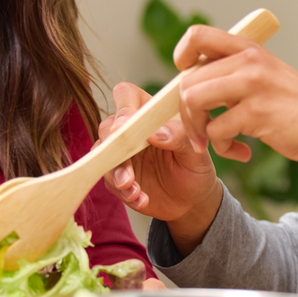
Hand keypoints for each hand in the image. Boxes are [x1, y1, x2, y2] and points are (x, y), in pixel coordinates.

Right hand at [101, 82, 223, 254]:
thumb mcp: (195, 151)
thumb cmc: (194, 166)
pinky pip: (110, 182)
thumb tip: (154, 133)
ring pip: (103, 156)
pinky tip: (142, 199)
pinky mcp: (116, 177)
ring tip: (134, 189)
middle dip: (113, 147)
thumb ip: (178, 136)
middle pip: (108, 127)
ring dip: (116, 173)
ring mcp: (121, 154)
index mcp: (149, 113)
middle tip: (127, 166)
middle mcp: (130, 130)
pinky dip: (124, 192)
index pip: (126, 95)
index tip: (125, 127)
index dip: (123, 108)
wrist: (192, 201)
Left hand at [171, 26, 297, 172]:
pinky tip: (240, 152)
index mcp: (250, 49)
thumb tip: (194, 85)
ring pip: (193, 101)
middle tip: (200, 132)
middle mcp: (250, 61)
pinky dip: (221, 147)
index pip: (197, 35)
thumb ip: (237, 74)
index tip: (187, 81)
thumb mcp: (270, 77)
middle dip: (185, 112)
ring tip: (212, 143)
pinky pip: (215, 130)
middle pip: (188, 79)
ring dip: (196, 129)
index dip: (181, 57)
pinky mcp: (256, 113)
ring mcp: (253, 85)